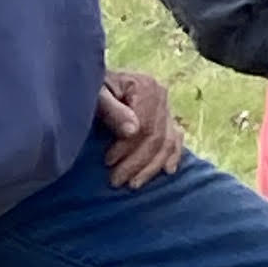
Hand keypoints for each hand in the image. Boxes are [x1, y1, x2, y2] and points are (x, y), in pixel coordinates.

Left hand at [97, 70, 185, 187]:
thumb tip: (132, 132)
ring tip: (133, 184)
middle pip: (157, 138)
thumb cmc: (91, 88)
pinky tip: (167, 171)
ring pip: (167, 143)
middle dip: (137, 163)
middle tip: (115, 181)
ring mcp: (167, 107)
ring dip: (151, 167)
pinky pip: (176, 140)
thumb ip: (112, 110)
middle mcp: (162, 95)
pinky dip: (173, 156)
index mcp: (147, 86)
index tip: (107, 162)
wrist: (96, 82)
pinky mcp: (167, 117)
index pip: (145, 126)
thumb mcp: (95, 95)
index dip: (127, 148)